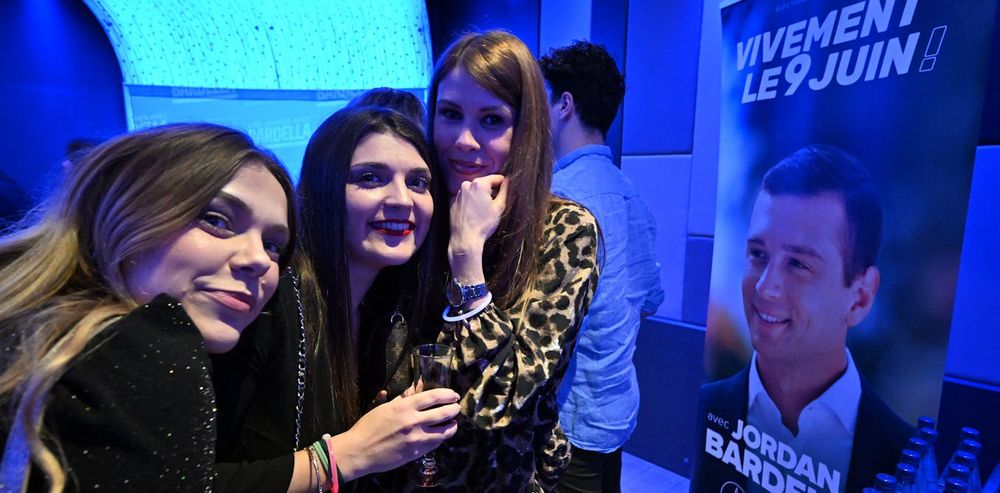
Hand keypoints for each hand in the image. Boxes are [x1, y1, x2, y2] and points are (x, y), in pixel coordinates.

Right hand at [331, 388, 460, 480]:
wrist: (359, 451)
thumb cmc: (368, 427)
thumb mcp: (385, 407)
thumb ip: (404, 397)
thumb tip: (417, 385)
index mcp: (404, 407)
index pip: (433, 396)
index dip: (447, 394)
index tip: (453, 395)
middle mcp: (412, 421)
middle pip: (443, 413)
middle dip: (454, 409)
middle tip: (456, 407)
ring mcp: (416, 438)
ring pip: (444, 431)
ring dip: (452, 426)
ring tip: (452, 423)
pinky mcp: (416, 453)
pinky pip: (435, 444)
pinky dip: (440, 438)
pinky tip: (440, 435)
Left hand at [448, 175, 506, 283]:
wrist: (465, 239)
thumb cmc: (483, 224)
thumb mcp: (499, 207)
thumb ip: (505, 191)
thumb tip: (508, 181)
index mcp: (479, 184)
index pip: (496, 178)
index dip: (503, 184)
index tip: (505, 192)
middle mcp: (466, 185)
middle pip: (484, 184)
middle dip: (490, 192)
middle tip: (494, 205)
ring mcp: (458, 193)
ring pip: (475, 191)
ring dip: (480, 197)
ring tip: (483, 211)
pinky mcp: (453, 201)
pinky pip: (466, 198)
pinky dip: (471, 202)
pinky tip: (475, 213)